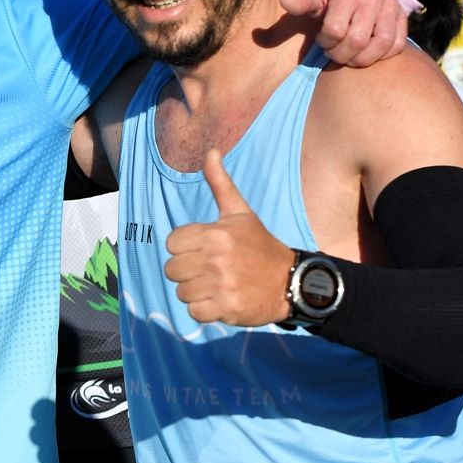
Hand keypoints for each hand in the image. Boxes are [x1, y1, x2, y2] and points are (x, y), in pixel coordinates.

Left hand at [163, 150, 293, 326]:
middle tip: (211, 269)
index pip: (172, 244)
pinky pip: (194, 312)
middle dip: (188, 271)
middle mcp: (216, 259)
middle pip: (172, 270)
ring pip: (181, 292)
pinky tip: (221, 299)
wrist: (290, 281)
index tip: (204, 249)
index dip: (185, 248)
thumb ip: (220, 183)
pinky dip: (205, 310)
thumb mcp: (240, 213)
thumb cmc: (259, 244)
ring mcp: (221, 285)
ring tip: (218, 284)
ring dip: (196, 291)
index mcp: (214, 234)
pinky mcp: (226, 308)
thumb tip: (211, 151)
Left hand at [279, 0, 407, 66]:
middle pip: (357, 41)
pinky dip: (382, 55)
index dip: (325, 42)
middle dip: (341, 54)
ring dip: (362, 59)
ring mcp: (391, 6)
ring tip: (350, 57)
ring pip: (382, 44)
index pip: (335, 30)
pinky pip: (398, 44)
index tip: (321, 40)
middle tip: (333, 53)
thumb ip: (299, 2)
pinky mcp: (403, 17)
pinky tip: (367, 53)